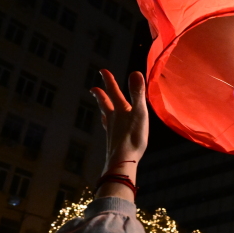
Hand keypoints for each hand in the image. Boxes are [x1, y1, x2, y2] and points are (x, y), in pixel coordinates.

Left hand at [90, 70, 148, 197]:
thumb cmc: (133, 138)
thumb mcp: (140, 113)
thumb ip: (138, 94)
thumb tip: (136, 72)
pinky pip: (109, 128)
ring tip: (101, 107)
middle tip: (94, 88)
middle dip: (101, 94)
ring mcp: (112, 131)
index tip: (102, 71)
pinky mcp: (113, 141)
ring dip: (103, 109)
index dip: (109, 80)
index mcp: (121, 110)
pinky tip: (109, 128)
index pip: (113, 91)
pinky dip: (108, 124)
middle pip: (105, 104)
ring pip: (106, 116)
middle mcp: (114, 119)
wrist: (122, 162)